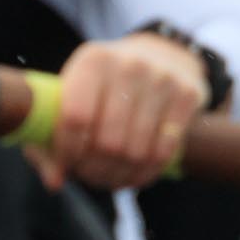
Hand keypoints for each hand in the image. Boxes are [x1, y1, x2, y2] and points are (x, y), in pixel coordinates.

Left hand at [26, 34, 205, 191]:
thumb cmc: (103, 85)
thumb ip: (51, 139)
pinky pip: (164, 151)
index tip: (67, 164)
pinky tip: (134, 175)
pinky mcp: (187, 94)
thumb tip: (54, 183)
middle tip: (90, 176)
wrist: (160, 55)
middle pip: (108, 141)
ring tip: (109, 178)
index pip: (75, 117)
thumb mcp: (72, 95)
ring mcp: (162, 79)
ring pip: (137, 152)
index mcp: (92, 60)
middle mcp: (128, 65)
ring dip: (120, 176)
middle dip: (95, 169)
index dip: (68, 150)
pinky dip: (145, 173)